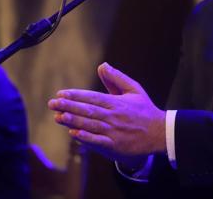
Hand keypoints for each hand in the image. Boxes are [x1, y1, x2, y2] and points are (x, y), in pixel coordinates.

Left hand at [48, 62, 165, 161]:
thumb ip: (117, 78)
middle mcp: (113, 116)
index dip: (76, 95)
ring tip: (58, 116)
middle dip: (69, 106)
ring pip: (90, 125)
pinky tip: (74, 134)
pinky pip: (98, 142)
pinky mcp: (115, 145)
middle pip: (88, 110)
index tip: (61, 93)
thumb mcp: (134, 89)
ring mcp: (114, 131)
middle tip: (52, 104)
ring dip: (73, 121)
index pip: (92, 97)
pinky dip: (86, 138)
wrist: (160, 133)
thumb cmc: (145, 111)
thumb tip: (102, 65)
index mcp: (116, 102)